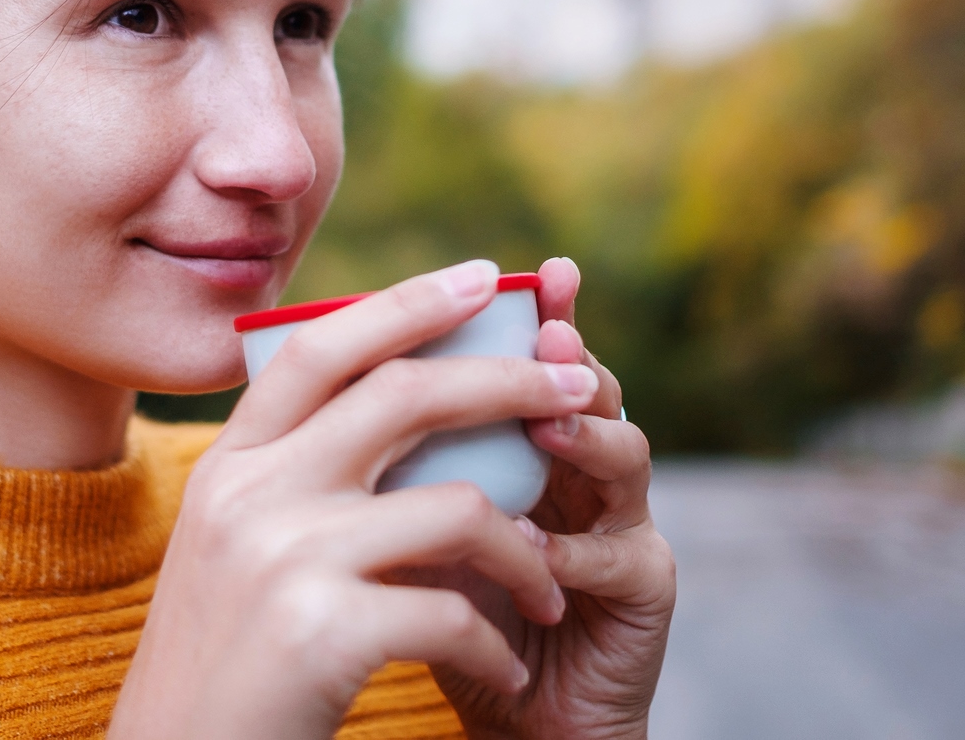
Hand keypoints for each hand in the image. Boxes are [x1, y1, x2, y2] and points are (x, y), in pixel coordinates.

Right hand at [110, 260, 601, 739]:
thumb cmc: (226, 664)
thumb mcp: (233, 547)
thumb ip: (294, 475)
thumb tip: (404, 401)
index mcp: (230, 464)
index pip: (321, 346)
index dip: (407, 303)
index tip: (484, 279)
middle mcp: (250, 493)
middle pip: (402, 394)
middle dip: (506, 382)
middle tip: (577, 391)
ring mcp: (283, 557)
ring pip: (456, 506)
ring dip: (523, 549)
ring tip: (548, 584)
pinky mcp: (322, 631)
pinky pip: (455, 612)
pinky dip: (499, 640)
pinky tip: (508, 664)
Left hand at [431, 257, 675, 739]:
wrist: (508, 716)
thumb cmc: (453, 608)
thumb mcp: (413, 524)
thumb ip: (395, 459)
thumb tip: (320, 385)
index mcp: (533, 441)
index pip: (538, 360)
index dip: (543, 311)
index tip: (535, 270)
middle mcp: (586, 470)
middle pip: (592, 389)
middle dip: (571, 354)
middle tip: (548, 330)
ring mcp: (625, 524)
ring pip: (626, 458)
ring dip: (584, 437)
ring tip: (544, 426)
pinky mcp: (644, 589)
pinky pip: (619, 555)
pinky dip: (574, 548)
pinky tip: (536, 546)